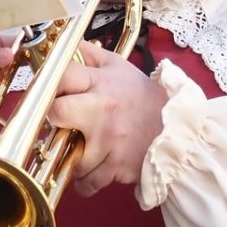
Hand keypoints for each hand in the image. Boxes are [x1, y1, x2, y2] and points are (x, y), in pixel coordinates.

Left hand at [44, 42, 166, 197]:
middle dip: (53, 120)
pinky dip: (84, 183)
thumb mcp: (120, 68)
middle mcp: (102, 110)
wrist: (178, 129)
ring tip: (78, 152)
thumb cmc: (143, 98)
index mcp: (101, 83)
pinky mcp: (116, 166)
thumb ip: (90, 55)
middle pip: (57, 112)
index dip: (48, 83)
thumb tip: (65, 43)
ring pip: (68, 155)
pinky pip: (87, 182)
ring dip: (70, 157)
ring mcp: (108, 141)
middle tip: (60, 125)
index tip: (50, 93)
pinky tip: (86, 175)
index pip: (62, 75)